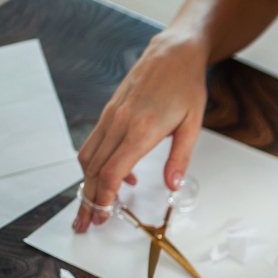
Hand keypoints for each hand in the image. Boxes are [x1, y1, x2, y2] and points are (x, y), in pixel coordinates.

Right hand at [73, 33, 208, 232]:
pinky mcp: (109, 113)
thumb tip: (171, 186)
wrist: (173, 53)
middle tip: (84, 225)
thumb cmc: (186, 87)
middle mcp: (119, 123)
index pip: (112, 171)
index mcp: (140, 129)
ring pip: (88, 157)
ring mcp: (111, 116)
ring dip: (86, 185)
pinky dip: (96, 165)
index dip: (103, 197)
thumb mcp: (193, 125)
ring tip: (90, 208)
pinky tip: (116, 179)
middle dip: (87, 200)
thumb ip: (180, 158)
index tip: (101, 217)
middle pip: (94, 169)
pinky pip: (95, 143)